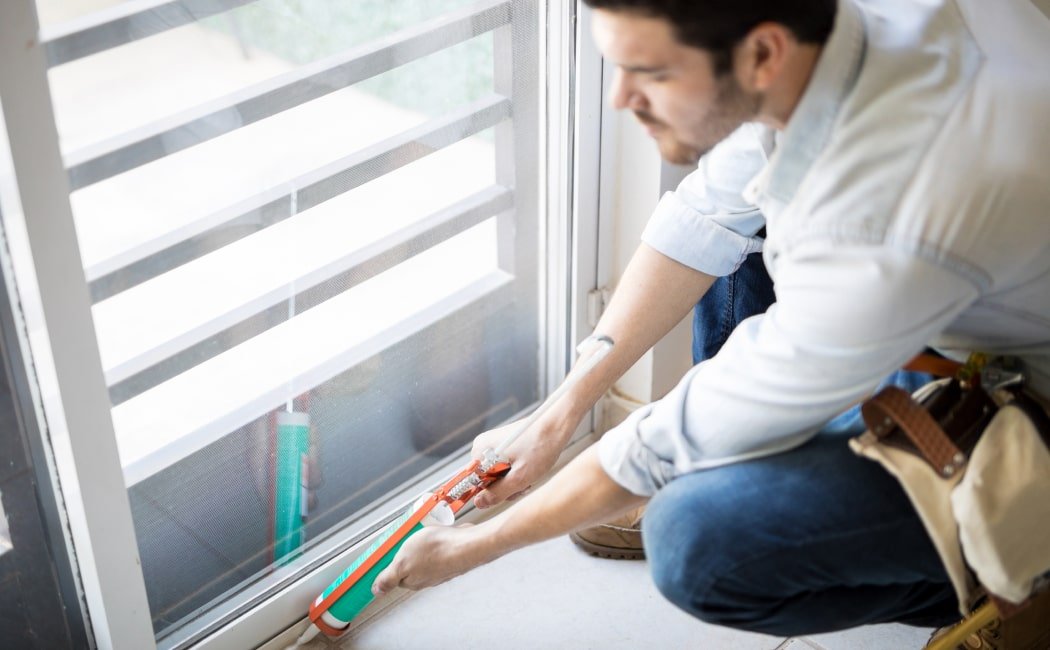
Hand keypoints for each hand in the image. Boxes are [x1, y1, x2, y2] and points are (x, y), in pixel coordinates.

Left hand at [372, 523, 494, 593]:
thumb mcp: (402, 562)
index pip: (394, 574)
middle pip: (408, 564)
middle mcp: (425, 577)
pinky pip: (436, 548)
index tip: (389, 549)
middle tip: (406, 536)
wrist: (467, 545)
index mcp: (411, 581)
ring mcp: (439, 568)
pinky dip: (435, 541)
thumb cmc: (437, 551)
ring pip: (423, 555)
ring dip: (421, 543)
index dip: (391, 560)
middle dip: (406, 550)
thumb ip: (388, 578)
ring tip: (422, 533)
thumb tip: (377, 591)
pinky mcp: (450, 557)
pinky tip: (436, 534)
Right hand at [470, 415, 575, 508]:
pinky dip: (518, 472)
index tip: (510, 491)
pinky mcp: (505, 446)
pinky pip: (506, 467)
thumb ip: (498, 492)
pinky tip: (531, 470)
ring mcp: (495, 446)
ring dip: (515, 481)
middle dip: (507, 487)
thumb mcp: (520, 477)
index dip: (492, 492)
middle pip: (488, 480)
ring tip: (530, 476)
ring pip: (499, 476)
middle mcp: (484, 446)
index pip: (475, 482)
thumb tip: (478, 503)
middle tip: (525, 484)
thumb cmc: (541, 446)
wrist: (557, 425)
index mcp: (481, 450)